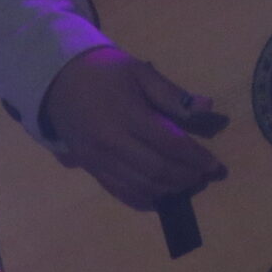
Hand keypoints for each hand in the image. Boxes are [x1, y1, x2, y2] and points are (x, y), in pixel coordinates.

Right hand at [40, 45, 226, 210]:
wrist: (57, 81)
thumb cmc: (104, 72)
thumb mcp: (138, 71)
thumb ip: (172, 93)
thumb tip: (206, 107)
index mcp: (127, 115)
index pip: (169, 143)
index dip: (195, 157)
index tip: (214, 163)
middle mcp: (112, 142)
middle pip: (157, 169)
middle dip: (186, 176)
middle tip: (205, 176)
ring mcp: (99, 159)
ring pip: (141, 186)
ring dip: (169, 190)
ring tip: (188, 184)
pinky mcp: (91, 169)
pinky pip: (120, 192)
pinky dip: (144, 199)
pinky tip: (161, 197)